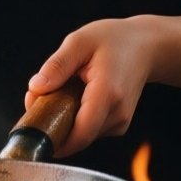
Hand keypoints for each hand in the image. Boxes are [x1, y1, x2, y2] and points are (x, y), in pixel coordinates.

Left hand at [24, 16, 162, 158]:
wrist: (147, 47)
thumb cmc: (115, 40)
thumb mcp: (80, 42)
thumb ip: (57, 66)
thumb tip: (35, 88)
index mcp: (107, 93)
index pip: (80, 134)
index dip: (54, 139)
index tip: (33, 129)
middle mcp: (117, 113)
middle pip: (77, 136)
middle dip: (52, 124)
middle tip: (38, 99)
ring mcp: (120, 122)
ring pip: (81, 135)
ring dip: (63, 120)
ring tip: (61, 90)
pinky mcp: (118, 124)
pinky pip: (89, 129)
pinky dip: (76, 118)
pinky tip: (76, 97)